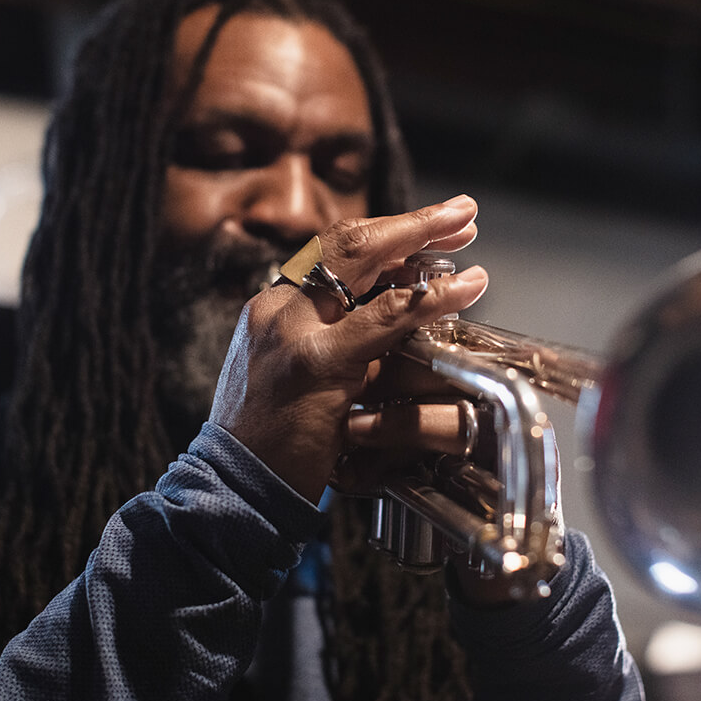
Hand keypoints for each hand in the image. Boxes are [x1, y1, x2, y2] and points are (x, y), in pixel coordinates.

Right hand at [209, 195, 486, 503]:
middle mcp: (277, 310)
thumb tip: (392, 317)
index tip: (425, 227)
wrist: (234, 489)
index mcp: (271, 309)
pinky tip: (464, 287)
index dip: (383, 232)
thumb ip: (333, 343)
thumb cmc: (270, 442)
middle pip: (346, 242)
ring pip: (363, 264)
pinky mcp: (316, 364)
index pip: (329, 252)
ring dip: (422, 240)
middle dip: (408, 221)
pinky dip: (429, 296)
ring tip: (466, 230)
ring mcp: (293, 333)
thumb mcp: (294, 377)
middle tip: (458, 211)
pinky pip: (385, 317)